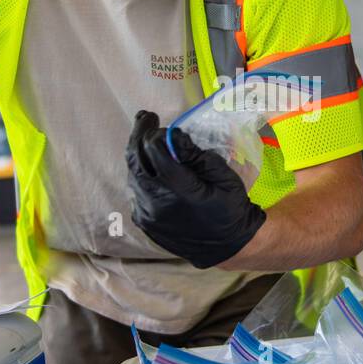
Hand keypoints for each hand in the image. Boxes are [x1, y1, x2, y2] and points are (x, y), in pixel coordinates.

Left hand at [125, 110, 265, 268]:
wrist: (227, 246)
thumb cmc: (230, 207)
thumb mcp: (222, 175)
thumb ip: (194, 154)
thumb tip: (172, 135)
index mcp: (179, 190)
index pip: (154, 150)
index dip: (156, 133)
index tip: (163, 124)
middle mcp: (157, 203)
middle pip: (136, 159)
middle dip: (139, 135)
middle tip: (146, 118)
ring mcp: (147, 215)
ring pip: (132, 175)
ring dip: (137, 154)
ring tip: (145, 138)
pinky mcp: (144, 222)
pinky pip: (135, 191)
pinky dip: (140, 174)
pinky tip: (149, 166)